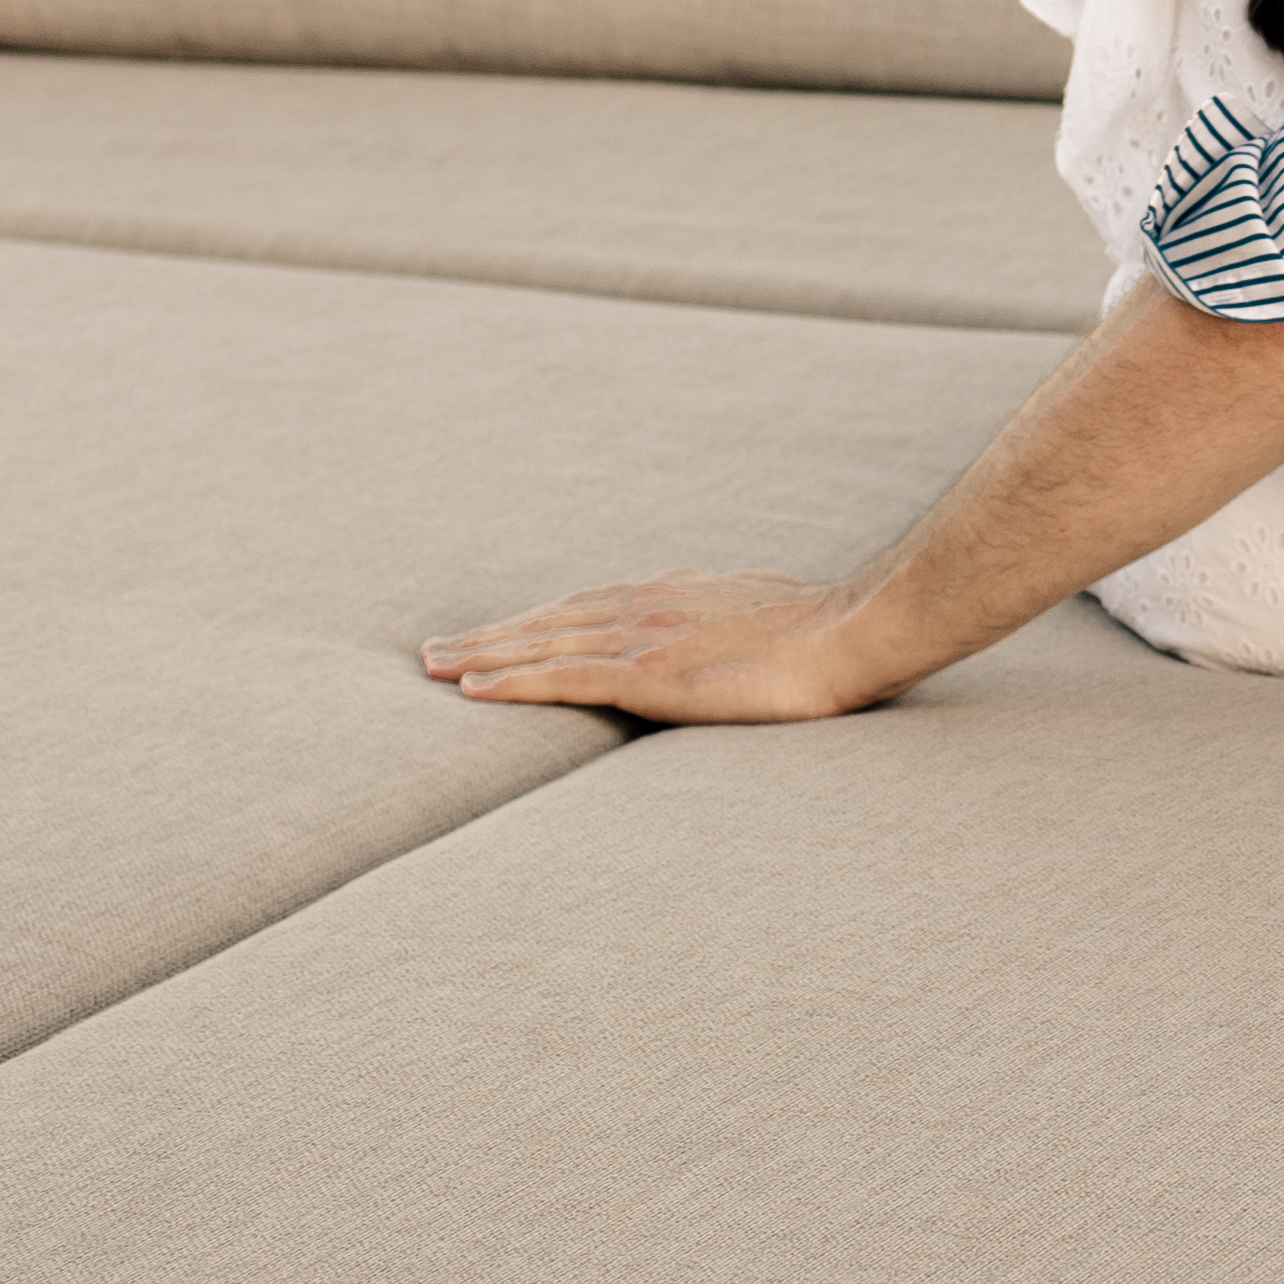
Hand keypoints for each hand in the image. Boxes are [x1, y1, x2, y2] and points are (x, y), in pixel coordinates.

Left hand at [422, 570, 907, 721]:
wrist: (850, 631)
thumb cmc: (823, 631)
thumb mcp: (760, 615)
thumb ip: (723, 624)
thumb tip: (718, 641)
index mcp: (672, 594)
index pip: (584, 606)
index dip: (533, 621)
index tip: (495, 633)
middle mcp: (646, 606)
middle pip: (548, 620)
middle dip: (489, 635)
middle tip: (434, 649)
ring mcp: (644, 637)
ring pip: (542, 643)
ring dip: (483, 654)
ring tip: (435, 665)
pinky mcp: (649, 675)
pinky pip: (564, 677)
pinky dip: (513, 681)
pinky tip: (473, 689)